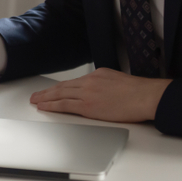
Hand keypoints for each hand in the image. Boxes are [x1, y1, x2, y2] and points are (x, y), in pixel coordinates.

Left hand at [30, 67, 170, 121]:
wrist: (146, 96)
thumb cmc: (139, 91)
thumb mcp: (118, 79)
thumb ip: (105, 83)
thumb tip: (99, 90)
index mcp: (97, 75)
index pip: (74, 82)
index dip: (60, 87)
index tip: (52, 90)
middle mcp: (89, 82)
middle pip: (63, 87)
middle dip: (47, 91)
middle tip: (35, 95)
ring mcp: (87, 93)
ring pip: (60, 95)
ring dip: (46, 98)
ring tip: (35, 100)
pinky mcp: (88, 106)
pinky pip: (65, 105)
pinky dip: (52, 105)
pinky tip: (44, 106)